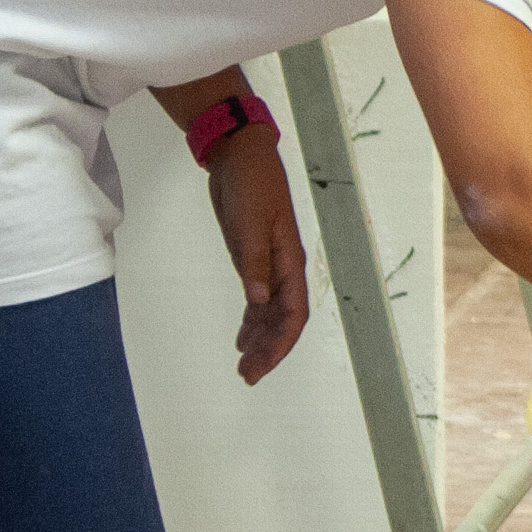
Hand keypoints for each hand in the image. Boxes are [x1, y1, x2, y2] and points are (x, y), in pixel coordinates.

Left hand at [207, 137, 314, 387]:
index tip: (262, 367)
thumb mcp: (250, 222)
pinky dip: (251, 320)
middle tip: (246, 376)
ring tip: (243, 366)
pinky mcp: (251, 258)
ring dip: (258, 339)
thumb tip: (258, 301)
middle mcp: (283, 268)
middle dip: (268, 350)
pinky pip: (256, 299)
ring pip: (268, 313)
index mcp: (290, 261)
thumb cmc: (251, 184)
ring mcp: (268, 264)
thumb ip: (253, 262)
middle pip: (282, 320)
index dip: (280, 343)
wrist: (239, 155)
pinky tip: (241, 338)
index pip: (293, 314)